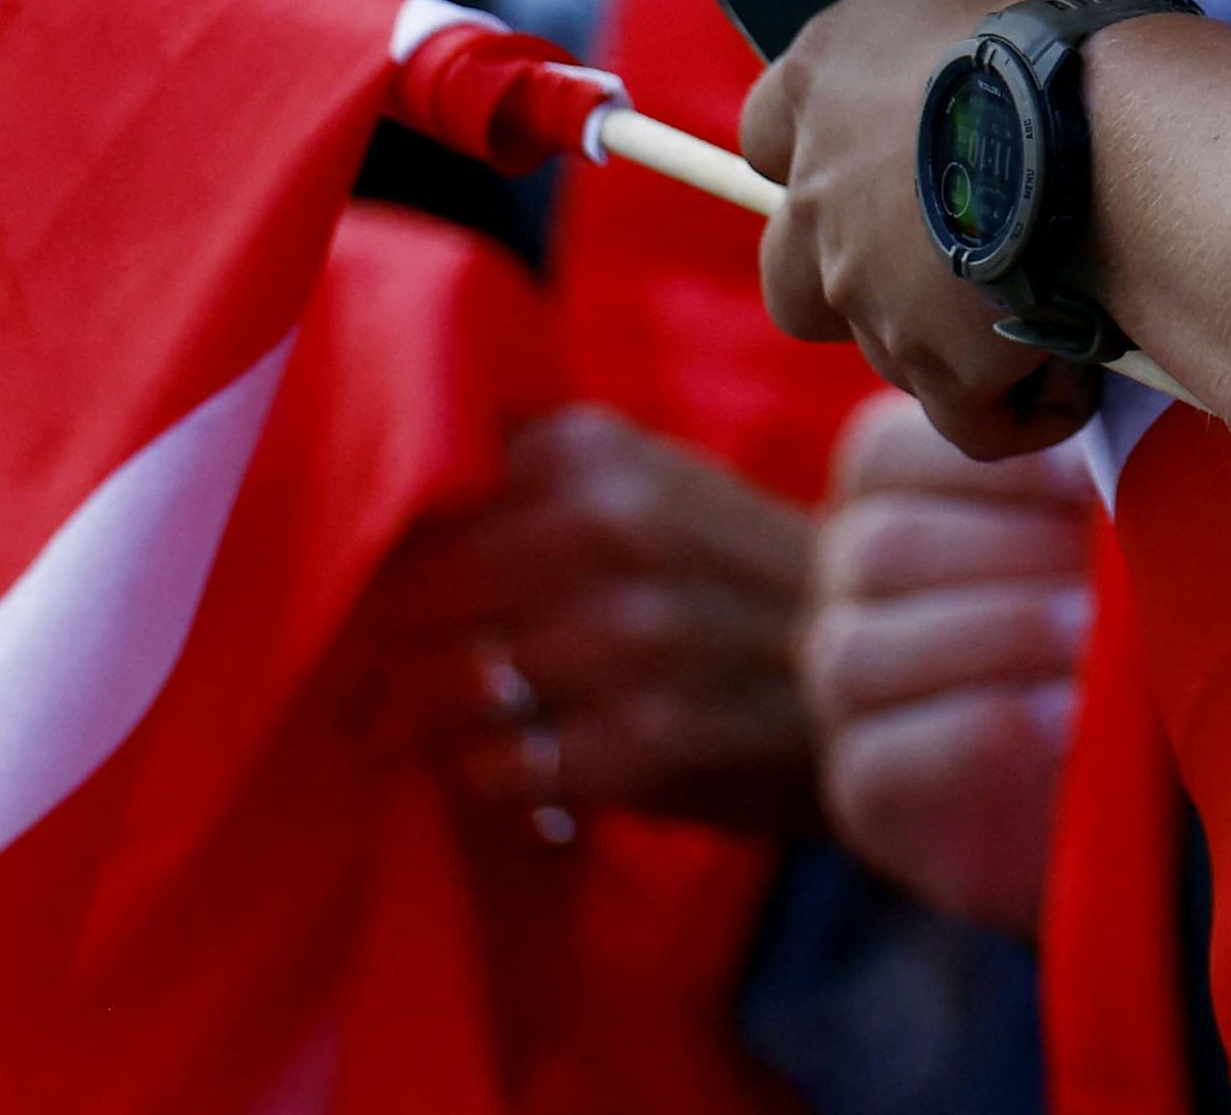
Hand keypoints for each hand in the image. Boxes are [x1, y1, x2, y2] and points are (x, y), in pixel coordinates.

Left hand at [368, 406, 817, 833]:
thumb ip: (539, 480)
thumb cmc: (736, 584)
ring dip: (409, 717)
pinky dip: (477, 777)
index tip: (350, 585)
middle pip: (418, 590)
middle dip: (373, 644)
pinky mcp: (645, 741)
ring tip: (387, 730)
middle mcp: (618, 527)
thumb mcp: (656, 489)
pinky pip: (498, 766)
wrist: (880, 674)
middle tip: (352, 678)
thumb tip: (374, 489)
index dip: (371, 546)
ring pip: (448, 682)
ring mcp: (635, 636)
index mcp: (604, 452)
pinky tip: (489, 771)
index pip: (423, 492)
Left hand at [745, 0, 1146, 459]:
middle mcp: (820, 196)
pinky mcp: (936, 363)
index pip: (766, 130)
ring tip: (1040, 300)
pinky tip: (1076, 366)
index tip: (897, 139)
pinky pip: (969, 411)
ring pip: (883, 340)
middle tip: (960, 246)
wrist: (1105, 119)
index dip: (819, 144)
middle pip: (794, 266)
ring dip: (946, 331)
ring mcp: (869, 290)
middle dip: (859, 268)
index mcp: (817, 81)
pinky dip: (1015, 402)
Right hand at [803, 394, 1092, 935]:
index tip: (1093, 473)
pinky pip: (885, 754)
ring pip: (864, 650)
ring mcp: (841, 694)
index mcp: (894, 499)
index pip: (889, 454)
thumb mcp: (1100, 547)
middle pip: (884, 547)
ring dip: (995, 634)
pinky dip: (982, 729)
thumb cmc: (1106, 629)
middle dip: (1010, 549)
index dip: (992, 465)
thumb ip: (1097, 495)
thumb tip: (1141, 445)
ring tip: (1091, 635)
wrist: (1098, 785)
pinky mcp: (861, 790)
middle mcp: (848, 586)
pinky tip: (1066, 716)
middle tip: (1108, 566)